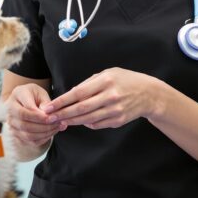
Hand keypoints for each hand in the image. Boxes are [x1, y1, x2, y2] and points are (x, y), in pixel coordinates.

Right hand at [6, 84, 66, 146]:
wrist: (25, 100)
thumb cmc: (34, 95)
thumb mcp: (41, 93)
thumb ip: (45, 103)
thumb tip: (47, 114)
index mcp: (17, 95)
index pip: (26, 110)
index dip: (40, 116)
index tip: (53, 118)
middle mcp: (10, 110)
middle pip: (25, 124)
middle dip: (43, 126)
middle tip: (57, 124)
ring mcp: (11, 124)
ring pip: (27, 134)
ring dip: (44, 133)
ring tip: (57, 128)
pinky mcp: (16, 133)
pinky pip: (30, 141)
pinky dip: (43, 139)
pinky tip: (52, 132)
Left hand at [41, 68, 162, 129]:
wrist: (148, 94)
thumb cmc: (125, 80)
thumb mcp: (108, 73)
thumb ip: (89, 83)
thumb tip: (71, 94)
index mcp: (106, 81)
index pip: (78, 93)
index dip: (62, 101)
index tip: (49, 106)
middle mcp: (110, 96)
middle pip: (80, 108)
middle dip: (62, 113)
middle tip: (49, 117)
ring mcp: (115, 110)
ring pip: (87, 119)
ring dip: (71, 121)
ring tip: (59, 121)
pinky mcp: (118, 120)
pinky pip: (97, 124)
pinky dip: (86, 123)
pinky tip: (78, 121)